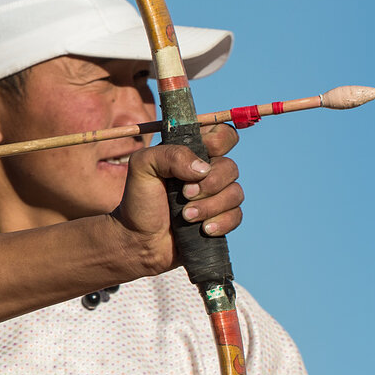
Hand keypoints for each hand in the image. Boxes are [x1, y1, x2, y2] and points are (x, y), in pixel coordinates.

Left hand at [110, 123, 242, 275]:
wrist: (138, 239)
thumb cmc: (138, 200)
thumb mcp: (142, 166)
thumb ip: (169, 155)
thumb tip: (203, 168)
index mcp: (191, 153)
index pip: (222, 135)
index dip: (220, 142)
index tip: (202, 156)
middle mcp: (207, 172)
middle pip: (231, 167)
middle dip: (211, 183)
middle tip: (185, 194)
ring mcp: (215, 196)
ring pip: (236, 193)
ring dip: (210, 206)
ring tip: (186, 216)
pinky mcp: (220, 219)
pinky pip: (236, 216)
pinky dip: (221, 223)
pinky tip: (202, 230)